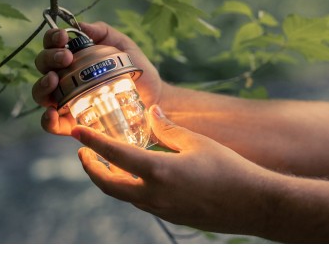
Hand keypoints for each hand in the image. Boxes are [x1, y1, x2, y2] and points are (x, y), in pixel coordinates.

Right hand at [32, 21, 163, 135]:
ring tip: (54, 80)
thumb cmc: (136, 69)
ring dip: (42, 85)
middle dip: (49, 58)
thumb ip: (103, 32)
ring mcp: (67, 100)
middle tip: (66, 57)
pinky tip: (53, 113)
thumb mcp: (122, 45)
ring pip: (41, 93)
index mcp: (75, 57)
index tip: (63, 37)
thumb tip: (80, 26)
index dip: (52, 38)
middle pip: (43, 66)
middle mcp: (65, 77)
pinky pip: (52, 124)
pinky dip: (47, 120)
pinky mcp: (73, 123)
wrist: (152, 95)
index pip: (53, 45)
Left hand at [73, 105, 272, 234]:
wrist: (252, 204)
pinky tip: (137, 174)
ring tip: (106, 161)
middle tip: (84, 152)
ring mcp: (161, 209)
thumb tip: (152, 111)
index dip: (92, 141)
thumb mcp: (197, 142)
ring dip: (109, 178)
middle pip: (108, 184)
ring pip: (122, 194)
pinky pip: (139, 201)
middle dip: (91, 168)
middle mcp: (153, 195)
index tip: (76, 132)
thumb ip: (168, 128)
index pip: (114, 155)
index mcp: (158, 171)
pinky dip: (128, 186)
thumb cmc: (228, 169)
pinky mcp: (170, 216)